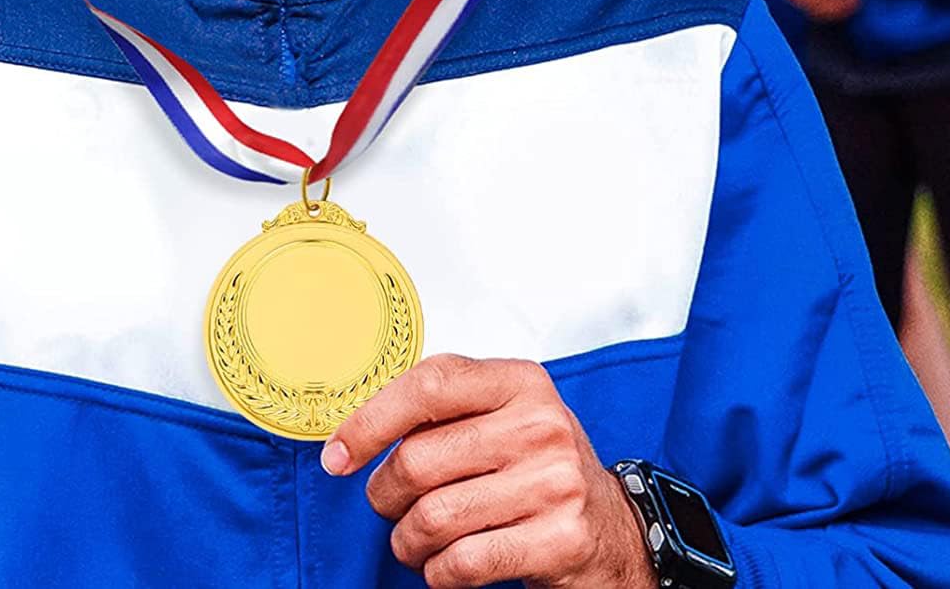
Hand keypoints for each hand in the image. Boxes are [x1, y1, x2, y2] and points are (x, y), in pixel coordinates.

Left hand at [321, 354, 657, 588]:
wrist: (611, 527)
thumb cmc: (537, 464)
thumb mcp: (502, 414)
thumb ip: (442, 408)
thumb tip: (354, 434)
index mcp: (519, 380)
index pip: (428, 386)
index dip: (370, 422)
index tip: (337, 455)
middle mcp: (540, 424)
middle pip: (420, 460)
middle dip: (385, 493)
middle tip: (388, 504)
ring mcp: (554, 483)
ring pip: (435, 517)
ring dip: (407, 539)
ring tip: (413, 539)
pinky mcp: (560, 540)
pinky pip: (465, 562)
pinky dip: (437, 572)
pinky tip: (441, 565)